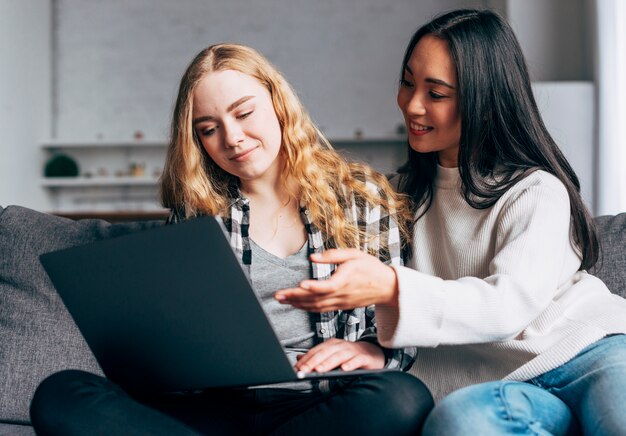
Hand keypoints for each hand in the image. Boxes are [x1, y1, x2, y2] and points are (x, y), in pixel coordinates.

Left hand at [275, 248, 398, 311]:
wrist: (387, 287)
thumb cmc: (371, 268)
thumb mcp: (354, 254)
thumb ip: (333, 255)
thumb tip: (313, 257)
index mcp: (346, 280)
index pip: (327, 286)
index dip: (313, 287)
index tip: (300, 284)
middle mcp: (342, 294)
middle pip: (316, 298)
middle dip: (295, 298)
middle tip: (278, 295)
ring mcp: (341, 302)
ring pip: (316, 306)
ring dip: (298, 304)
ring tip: (282, 300)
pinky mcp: (341, 306)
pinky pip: (321, 309)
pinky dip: (307, 308)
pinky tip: (297, 304)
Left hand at [295, 338, 384, 372]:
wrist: (371, 353)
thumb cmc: (349, 355)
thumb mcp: (331, 355)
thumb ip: (316, 357)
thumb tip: (298, 358)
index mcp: (331, 345)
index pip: (316, 351)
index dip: (306, 359)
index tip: (297, 368)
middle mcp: (340, 346)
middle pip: (325, 352)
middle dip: (313, 361)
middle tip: (304, 370)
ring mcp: (352, 350)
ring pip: (339, 356)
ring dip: (328, 363)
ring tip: (319, 370)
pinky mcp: (363, 357)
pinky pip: (356, 360)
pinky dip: (350, 364)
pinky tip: (344, 369)